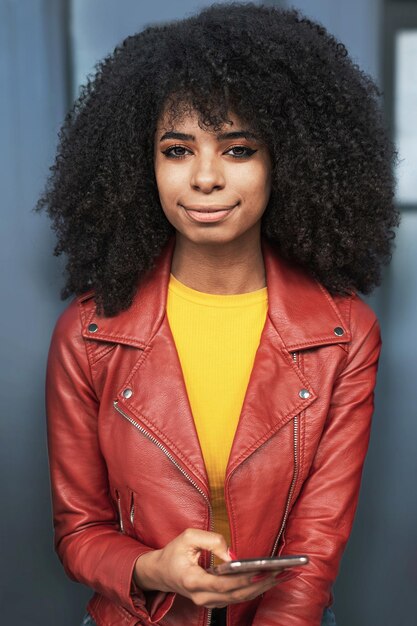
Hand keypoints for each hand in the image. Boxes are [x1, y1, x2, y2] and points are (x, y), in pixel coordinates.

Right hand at [133, 528, 292, 608]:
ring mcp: (207, 602)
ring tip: (280, 575)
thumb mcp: (188, 537)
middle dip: (259, 583)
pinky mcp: (214, 601)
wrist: (160, 572)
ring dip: (260, 587)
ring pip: (238, 598)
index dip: (242, 578)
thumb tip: (232, 554)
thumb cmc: (174, 552)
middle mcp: (201, 596)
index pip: (222, 584)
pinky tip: (268, 579)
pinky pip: (236, 597)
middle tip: (280, 571)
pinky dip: (253, 589)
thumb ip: (211, 541)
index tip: (260, 570)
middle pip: (235, 594)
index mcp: (192, 580)